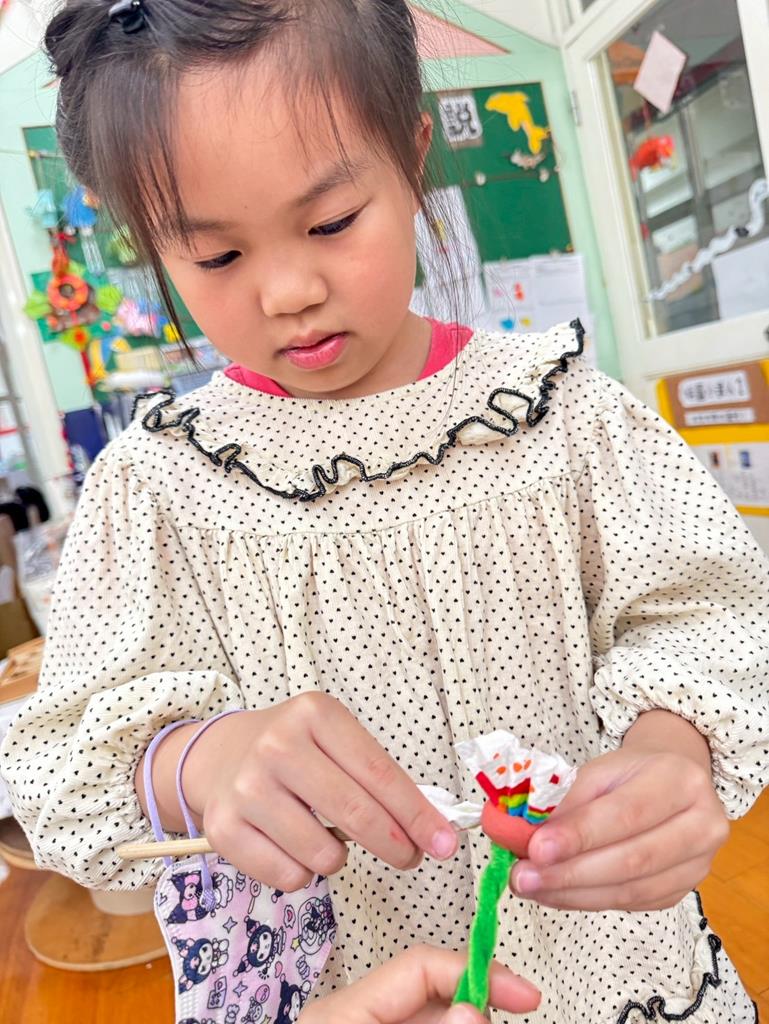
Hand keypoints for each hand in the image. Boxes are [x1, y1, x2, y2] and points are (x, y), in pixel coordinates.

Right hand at [139, 693, 457, 889]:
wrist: (218, 755)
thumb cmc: (293, 749)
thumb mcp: (333, 738)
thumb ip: (377, 776)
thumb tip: (431, 828)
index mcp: (315, 715)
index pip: (379, 774)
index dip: (417, 815)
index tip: (444, 843)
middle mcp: (278, 746)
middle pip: (356, 813)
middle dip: (396, 845)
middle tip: (410, 857)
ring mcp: (248, 787)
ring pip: (323, 854)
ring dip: (338, 858)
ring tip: (327, 837)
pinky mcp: (223, 827)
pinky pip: (288, 875)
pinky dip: (302, 872)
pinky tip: (294, 847)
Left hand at [298, 946, 540, 1023]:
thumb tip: (476, 1009)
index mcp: (346, 1010)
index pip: (422, 964)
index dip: (477, 971)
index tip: (524, 993)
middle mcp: (358, 1017)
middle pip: (437, 996)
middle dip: (480, 1005)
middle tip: (518, 1009)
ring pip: (438, 1019)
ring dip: (472, 1021)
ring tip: (496, 1016)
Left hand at [486, 712, 728, 910]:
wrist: (673, 783)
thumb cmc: (631, 773)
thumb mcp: (599, 771)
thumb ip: (564, 803)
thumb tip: (518, 836)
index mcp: (681, 780)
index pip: (627, 813)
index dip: (580, 835)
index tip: (536, 848)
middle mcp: (703, 825)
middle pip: (632, 859)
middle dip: (571, 872)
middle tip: (523, 877)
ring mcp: (699, 864)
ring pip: (632, 890)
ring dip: (573, 893)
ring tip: (531, 888)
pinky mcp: (683, 891)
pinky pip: (632, 904)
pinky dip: (588, 901)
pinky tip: (556, 894)